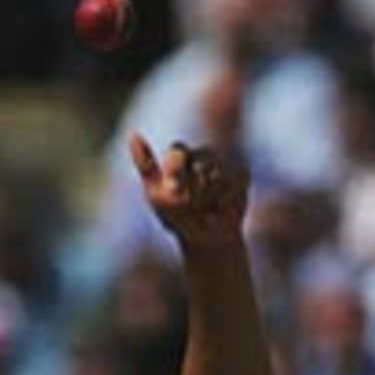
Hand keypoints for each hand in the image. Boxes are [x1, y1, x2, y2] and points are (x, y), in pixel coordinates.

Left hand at [129, 134, 247, 251]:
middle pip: (202, 161)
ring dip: (210, 198)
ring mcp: (225, 164)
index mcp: (181, 156)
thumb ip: (145, 165)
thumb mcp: (157, 196)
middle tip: (190, 206)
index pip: (178, 153)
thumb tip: (133, 133)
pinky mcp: (241, 175)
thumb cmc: (178, 220)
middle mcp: (203, 155)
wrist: (207, 240)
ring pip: (219, 173)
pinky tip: (220, 210)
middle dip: (195, 189)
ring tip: (205, 213)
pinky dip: (225, 199)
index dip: (176, 169)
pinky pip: (234, 182)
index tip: (172, 189)